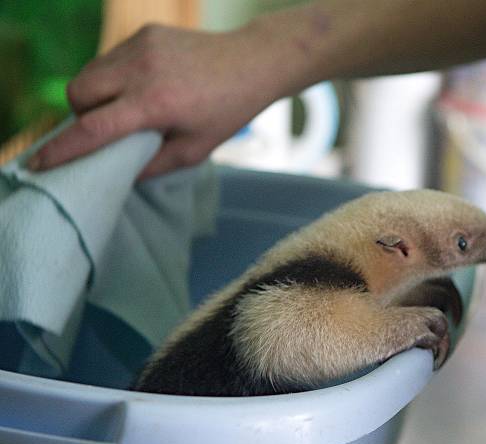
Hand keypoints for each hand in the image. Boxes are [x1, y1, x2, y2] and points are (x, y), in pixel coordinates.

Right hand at [29, 22, 300, 178]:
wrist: (252, 62)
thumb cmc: (227, 111)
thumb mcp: (194, 150)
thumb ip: (152, 165)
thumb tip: (116, 173)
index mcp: (155, 103)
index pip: (93, 128)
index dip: (62, 149)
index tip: (38, 164)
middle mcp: (142, 69)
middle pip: (77, 93)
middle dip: (81, 116)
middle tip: (107, 130)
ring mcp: (141, 46)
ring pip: (89, 73)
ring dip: (95, 95)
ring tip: (127, 109)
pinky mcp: (145, 32)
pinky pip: (110, 58)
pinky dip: (114, 77)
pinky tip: (142, 87)